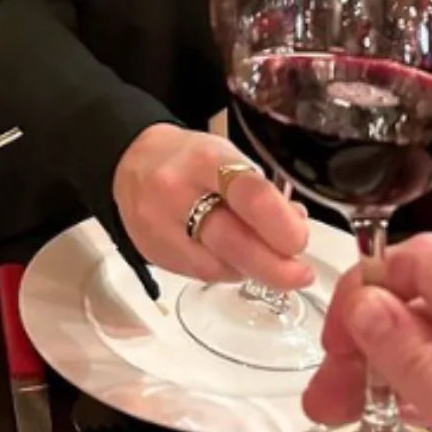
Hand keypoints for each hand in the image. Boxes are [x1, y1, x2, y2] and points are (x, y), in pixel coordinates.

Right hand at [112, 123, 311, 286]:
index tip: (301, 240)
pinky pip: (200, 274)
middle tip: (300, 274)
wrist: (131, 163)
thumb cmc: (191, 158)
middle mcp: (176, 193)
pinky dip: (227, 271)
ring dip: (253, 270)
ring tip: (270, 262)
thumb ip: (261, 192)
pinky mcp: (152, 253)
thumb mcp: (228, 156)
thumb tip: (295, 227)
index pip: (249, 194)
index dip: (281, 224)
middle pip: (232, 241)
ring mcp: (160, 227)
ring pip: (217, 266)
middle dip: (274, 265)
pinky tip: (237, 260)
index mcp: (205, 160)